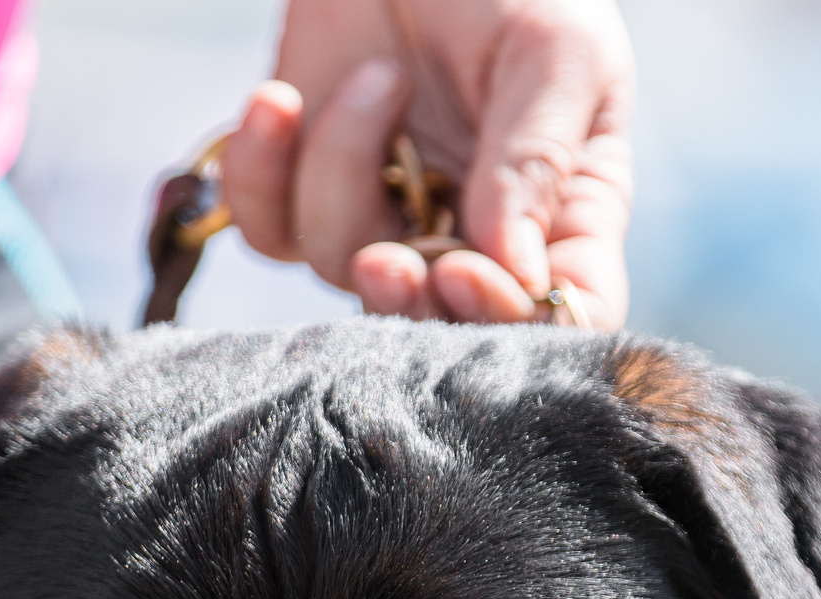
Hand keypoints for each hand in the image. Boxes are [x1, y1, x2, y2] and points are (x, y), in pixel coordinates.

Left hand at [219, 0, 633, 328]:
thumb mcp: (555, 50)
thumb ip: (536, 159)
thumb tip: (516, 272)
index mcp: (560, 213)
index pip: (557, 315)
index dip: (509, 324)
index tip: (464, 275)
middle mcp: (472, 231)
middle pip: (438, 326)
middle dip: (405, 303)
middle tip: (386, 259)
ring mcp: (385, 213)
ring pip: (339, 265)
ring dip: (342, 171)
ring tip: (378, 75)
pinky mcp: (303, 186)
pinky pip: (267, 228)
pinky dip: (260, 170)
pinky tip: (278, 99)